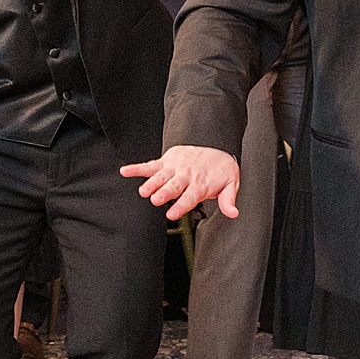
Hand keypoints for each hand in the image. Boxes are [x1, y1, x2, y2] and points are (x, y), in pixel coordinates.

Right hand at [121, 146, 239, 219]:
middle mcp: (186, 176)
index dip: (180, 206)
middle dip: (164, 193)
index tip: (171, 214)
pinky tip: (125, 171)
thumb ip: (228, 200)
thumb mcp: (230, 184)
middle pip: (173, 186)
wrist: (215, 143)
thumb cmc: (220, 168)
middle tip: (155, 200)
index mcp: (200, 184)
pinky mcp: (166, 161)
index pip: (190, 197)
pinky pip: (150, 165)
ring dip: (151, 183)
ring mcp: (174, 167)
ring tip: (143, 191)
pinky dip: (137, 168)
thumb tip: (233, 213)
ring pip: (161, 176)